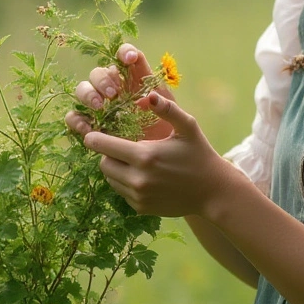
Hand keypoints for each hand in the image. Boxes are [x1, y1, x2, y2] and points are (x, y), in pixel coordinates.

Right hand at [66, 43, 173, 140]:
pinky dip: (76, 120)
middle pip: (98, 73)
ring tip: (99, 107)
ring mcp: (99, 105)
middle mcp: (112, 87)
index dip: (124, 52)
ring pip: (82, 90)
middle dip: (103, 80)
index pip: (123, 55)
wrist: (162, 157)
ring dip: (88, 94)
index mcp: (132, 78)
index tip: (130, 59)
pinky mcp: (90, 124)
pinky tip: (88, 128)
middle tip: (112, 93)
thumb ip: (164, 102)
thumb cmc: (168, 129)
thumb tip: (148, 98)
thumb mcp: (171, 114)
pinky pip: (74, 116)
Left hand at [80, 89, 233, 218]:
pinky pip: (122, 192)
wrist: (213, 192)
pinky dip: (126, 183)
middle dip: (107, 153)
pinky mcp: (141, 208)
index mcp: (145, 156)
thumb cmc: (199, 154)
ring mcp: (138, 196)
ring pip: (111, 179)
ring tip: (134, 161)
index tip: (91, 134)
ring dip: (116, 169)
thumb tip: (148, 95)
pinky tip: (143, 176)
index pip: (103, 146)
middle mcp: (138, 179)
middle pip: (103, 164)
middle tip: (122, 147)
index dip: (93, 138)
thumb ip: (168, 109)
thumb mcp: (187, 127)